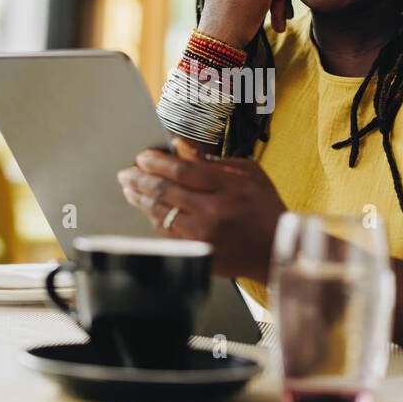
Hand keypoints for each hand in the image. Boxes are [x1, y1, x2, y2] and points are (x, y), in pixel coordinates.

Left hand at [117, 139, 285, 281]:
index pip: (180, 169)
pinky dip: (154, 219)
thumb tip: (181, 149)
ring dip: (140, 199)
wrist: (276, 249)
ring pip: (159, 213)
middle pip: (163, 190)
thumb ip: (215, 161)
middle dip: (139, 179)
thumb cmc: (265, 208)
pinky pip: (166, 234)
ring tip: (130, 189)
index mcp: (227, 187)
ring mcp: (202, 235)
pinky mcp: (198, 253)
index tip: (142, 157)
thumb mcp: (250, 173)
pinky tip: (149, 210)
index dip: (156, 161)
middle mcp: (212, 211)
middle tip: (126, 173)